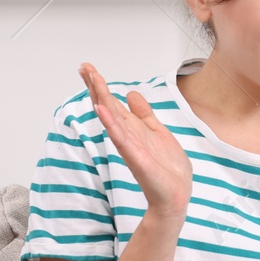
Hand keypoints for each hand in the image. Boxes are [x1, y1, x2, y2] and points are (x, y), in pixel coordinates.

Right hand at [79, 63, 192, 217]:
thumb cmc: (167, 168)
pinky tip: (101, 110)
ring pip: (111, 117)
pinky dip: (110, 124)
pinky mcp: (135, 157)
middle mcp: (127, 134)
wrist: (175, 193)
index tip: (87, 68)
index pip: (112, 103)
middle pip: (107, 105)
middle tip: (83, 66)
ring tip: (92, 79)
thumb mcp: (157, 131)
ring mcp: (129, 145)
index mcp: (132, 128)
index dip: (100, 85)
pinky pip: (120, 138)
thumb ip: (144, 114)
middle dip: (96, 85)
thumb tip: (131, 94)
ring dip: (101, 97)